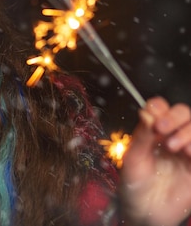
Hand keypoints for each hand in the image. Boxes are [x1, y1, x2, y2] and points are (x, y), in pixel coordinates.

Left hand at [119, 97, 190, 225]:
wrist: (145, 212)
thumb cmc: (135, 184)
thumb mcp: (133, 158)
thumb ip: (143, 136)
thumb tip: (147, 112)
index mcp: (153, 131)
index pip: (161, 108)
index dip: (160, 108)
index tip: (154, 115)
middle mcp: (172, 136)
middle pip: (184, 113)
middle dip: (176, 117)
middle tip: (163, 129)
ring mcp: (187, 150)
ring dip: (188, 132)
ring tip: (174, 147)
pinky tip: (189, 154)